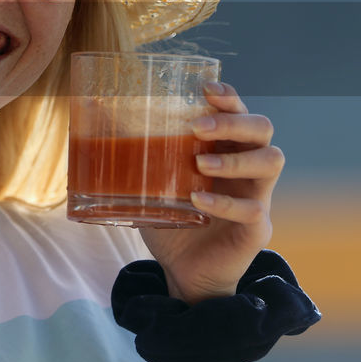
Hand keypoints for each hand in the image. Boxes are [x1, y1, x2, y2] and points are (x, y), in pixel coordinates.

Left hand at [137, 82, 283, 303]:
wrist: (183, 272)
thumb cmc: (170, 219)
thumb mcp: (147, 181)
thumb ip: (129, 149)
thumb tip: (89, 109)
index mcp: (226, 150)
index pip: (239, 112)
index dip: (229, 98)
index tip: (206, 89)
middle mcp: (247, 168)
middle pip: (262, 129)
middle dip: (233, 121)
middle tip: (197, 127)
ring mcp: (258, 197)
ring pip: (271, 161)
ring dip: (235, 159)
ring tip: (200, 164)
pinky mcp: (257, 229)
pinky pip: (254, 209)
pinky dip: (224, 204)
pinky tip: (198, 201)